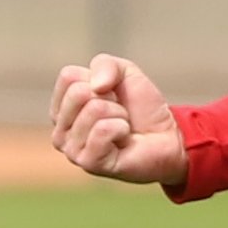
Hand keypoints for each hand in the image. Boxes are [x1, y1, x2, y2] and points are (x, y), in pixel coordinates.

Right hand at [49, 55, 186, 185]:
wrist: (167, 137)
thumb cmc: (141, 108)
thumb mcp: (124, 72)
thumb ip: (104, 64)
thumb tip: (96, 87)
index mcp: (61, 108)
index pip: (68, 77)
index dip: (99, 79)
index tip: (112, 95)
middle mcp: (60, 131)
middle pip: (78, 92)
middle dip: (110, 98)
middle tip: (120, 114)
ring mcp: (72, 150)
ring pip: (94, 109)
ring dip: (119, 114)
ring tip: (123, 128)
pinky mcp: (89, 163)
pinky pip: (103, 129)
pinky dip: (121, 128)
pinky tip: (124, 140)